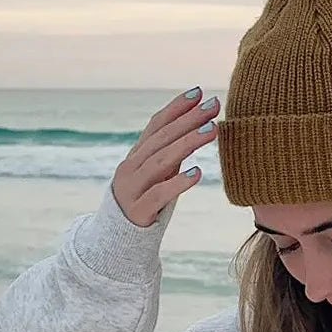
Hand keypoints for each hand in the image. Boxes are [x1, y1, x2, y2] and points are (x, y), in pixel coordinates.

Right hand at [111, 88, 219, 227]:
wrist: (117, 239)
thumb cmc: (146, 203)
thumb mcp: (159, 175)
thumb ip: (172, 155)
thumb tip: (197, 129)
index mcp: (137, 155)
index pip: (157, 124)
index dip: (177, 107)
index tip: (199, 92)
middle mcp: (131, 166)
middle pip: (162, 138)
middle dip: (188, 119)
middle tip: (213, 105)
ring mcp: (132, 187)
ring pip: (161, 161)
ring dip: (188, 143)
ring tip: (211, 130)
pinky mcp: (138, 210)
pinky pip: (159, 194)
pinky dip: (178, 183)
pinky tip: (197, 173)